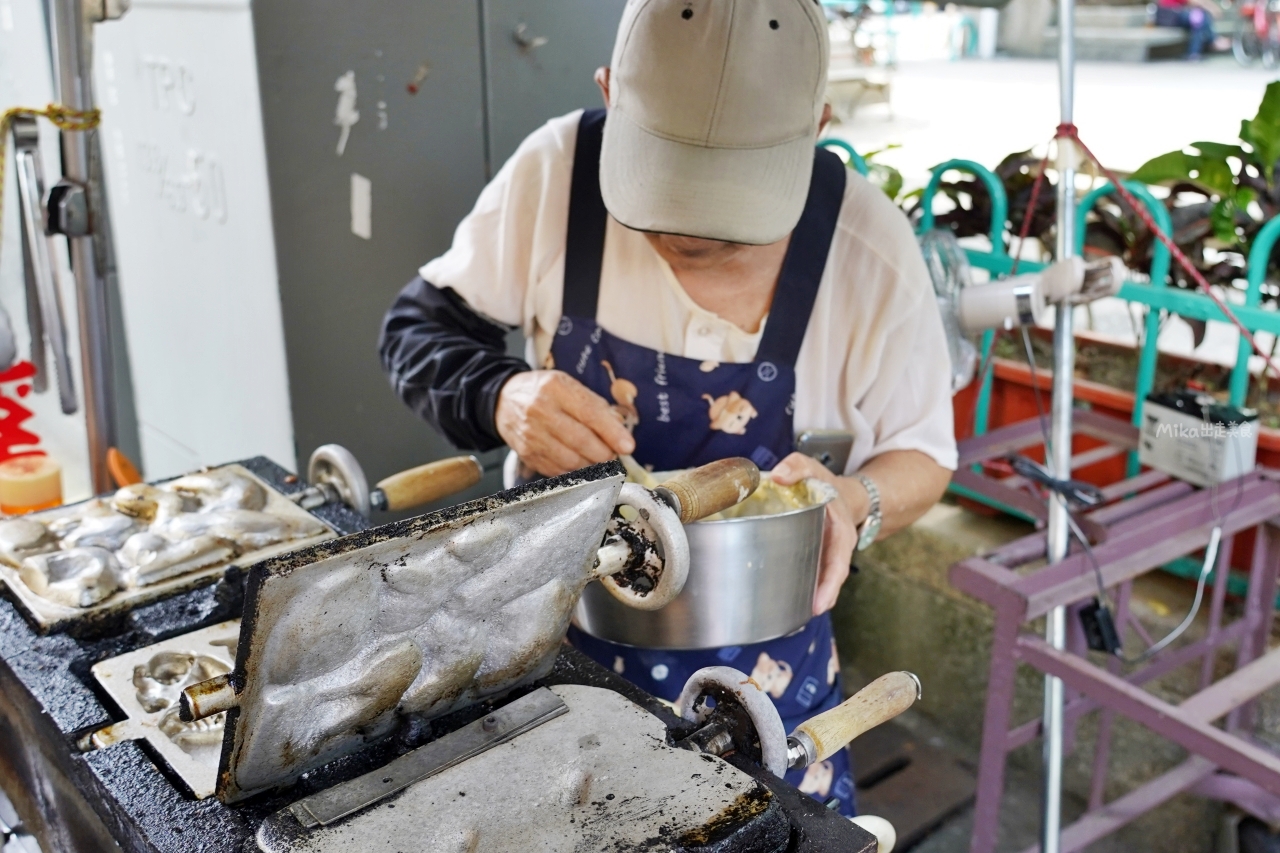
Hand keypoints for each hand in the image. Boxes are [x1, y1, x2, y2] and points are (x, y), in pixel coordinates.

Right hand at [496, 370, 635, 476]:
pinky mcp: (527, 454)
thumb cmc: (543, 392)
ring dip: (592, 465)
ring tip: (599, 458)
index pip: (589, 413)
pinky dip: (575, 471)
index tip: (628, 446)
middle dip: (605, 452)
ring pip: (570, 460)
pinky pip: (558, 470)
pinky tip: (580, 463)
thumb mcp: (568, 385)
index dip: (612, 433)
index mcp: (555, 388)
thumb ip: (595, 406)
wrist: (504, 401)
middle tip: (615, 454)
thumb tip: (619, 431)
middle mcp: (540, 411)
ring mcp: (531, 435)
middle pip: (581, 441)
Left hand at [771, 452, 867, 614]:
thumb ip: (796, 467)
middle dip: (822, 597)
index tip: (820, 603)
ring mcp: (826, 556)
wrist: (837, 492)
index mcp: (840, 532)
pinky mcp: (815, 559)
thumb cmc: (823, 482)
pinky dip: (802, 590)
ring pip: (820, 581)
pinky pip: (810, 576)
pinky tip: (786, 603)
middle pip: (832, 578)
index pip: (838, 562)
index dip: (830, 583)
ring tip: (793, 615)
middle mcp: (836, 549)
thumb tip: (777, 475)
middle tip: (808, 613)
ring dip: (811, 598)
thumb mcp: (811, 468)